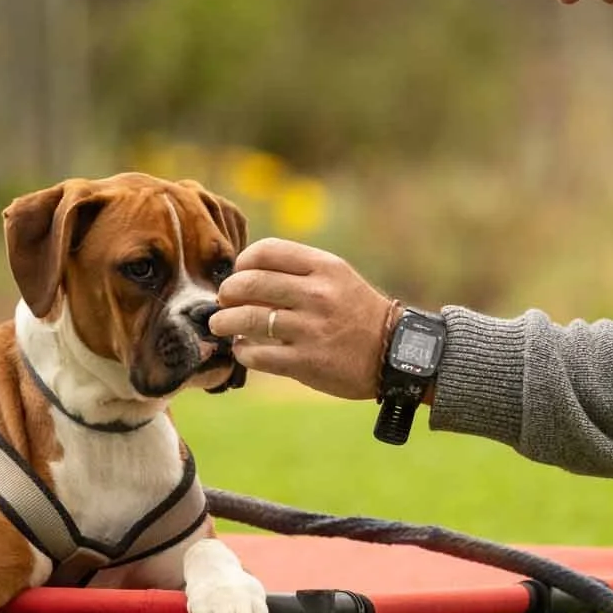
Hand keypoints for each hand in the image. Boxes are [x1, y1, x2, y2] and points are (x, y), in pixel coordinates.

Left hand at [208, 239, 394, 399]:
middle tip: (223, 300)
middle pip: (250, 283)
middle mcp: (317, 294)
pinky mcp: (306, 362)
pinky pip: (258, 354)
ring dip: (225, 322)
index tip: (239, 273)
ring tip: (220, 325)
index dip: (243, 261)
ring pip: (248, 319)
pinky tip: (243, 349)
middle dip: (227, 291)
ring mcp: (311, 329)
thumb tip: (245, 275)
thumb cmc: (357, 313)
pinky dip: (243, 351)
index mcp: (324, 267)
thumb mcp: (337, 279)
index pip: (267, 251)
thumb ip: (298, 272)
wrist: (393, 353)